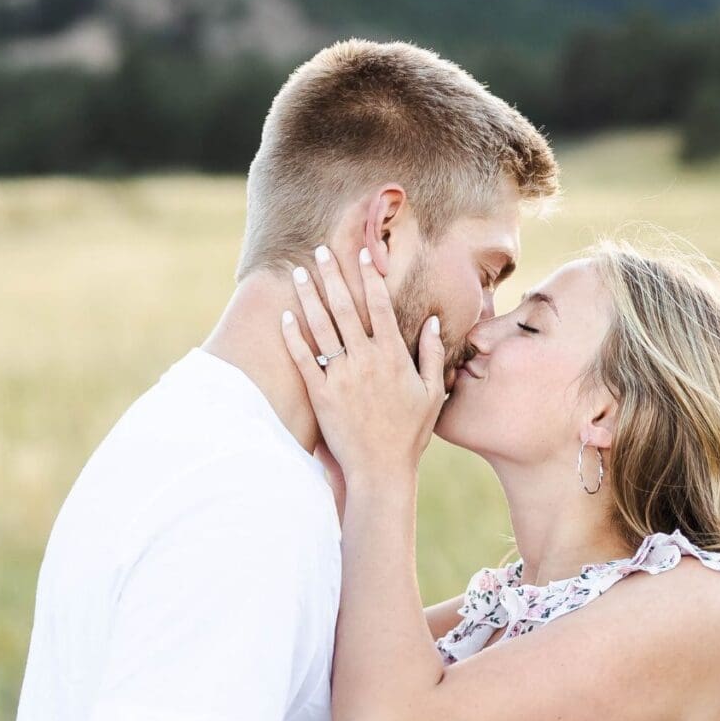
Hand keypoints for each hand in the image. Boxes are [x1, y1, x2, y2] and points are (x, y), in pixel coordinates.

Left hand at [280, 244, 445, 481]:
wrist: (381, 469)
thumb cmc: (409, 433)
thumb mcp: (433, 392)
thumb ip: (433, 354)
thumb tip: (433, 320)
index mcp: (394, 356)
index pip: (380, 306)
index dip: (370, 277)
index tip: (363, 253)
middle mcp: (366, 361)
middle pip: (346, 308)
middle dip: (332, 276)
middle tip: (320, 251)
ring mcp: (341, 377)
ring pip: (322, 328)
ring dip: (309, 298)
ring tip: (299, 274)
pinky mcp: (320, 394)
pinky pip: (304, 359)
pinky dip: (293, 337)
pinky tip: (285, 317)